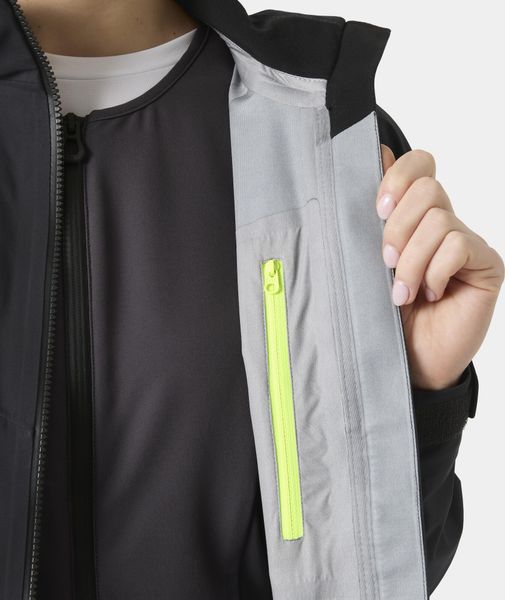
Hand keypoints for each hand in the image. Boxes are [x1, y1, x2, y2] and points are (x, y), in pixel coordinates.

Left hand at [376, 147, 503, 389]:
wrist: (407, 359)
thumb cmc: (384, 312)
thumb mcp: (368, 262)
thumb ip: (372, 215)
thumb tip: (373, 153)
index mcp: (414, 217)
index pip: (419, 166)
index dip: (398, 176)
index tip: (378, 210)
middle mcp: (443, 223)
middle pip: (427, 188)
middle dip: (398, 227)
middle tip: (385, 262)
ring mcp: (466, 243)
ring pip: (438, 220)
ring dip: (411, 260)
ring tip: (402, 293)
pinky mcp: (486, 264)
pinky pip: (458, 246)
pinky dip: (435, 272)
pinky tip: (430, 295)